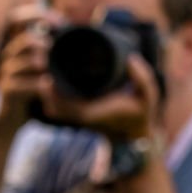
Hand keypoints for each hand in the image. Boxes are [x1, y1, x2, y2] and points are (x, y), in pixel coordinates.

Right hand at [0, 6, 55, 132]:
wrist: (12, 121)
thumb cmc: (30, 93)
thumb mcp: (40, 70)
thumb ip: (49, 52)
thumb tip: (69, 32)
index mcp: (17, 49)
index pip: (17, 21)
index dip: (35, 15)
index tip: (57, 21)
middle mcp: (8, 59)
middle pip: (23, 42)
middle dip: (39, 43)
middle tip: (51, 49)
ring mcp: (6, 76)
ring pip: (22, 62)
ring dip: (38, 63)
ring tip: (48, 68)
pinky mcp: (7, 92)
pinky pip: (22, 85)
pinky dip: (38, 85)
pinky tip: (48, 86)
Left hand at [38, 51, 158, 143]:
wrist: (135, 134)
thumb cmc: (140, 114)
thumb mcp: (149, 97)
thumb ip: (143, 79)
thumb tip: (131, 58)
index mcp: (92, 113)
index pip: (62, 106)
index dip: (50, 92)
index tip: (47, 75)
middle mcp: (82, 115)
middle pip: (51, 106)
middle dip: (45, 89)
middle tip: (43, 66)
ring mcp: (79, 115)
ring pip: (52, 106)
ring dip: (47, 92)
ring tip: (47, 69)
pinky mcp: (79, 113)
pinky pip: (58, 106)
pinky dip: (52, 95)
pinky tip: (53, 78)